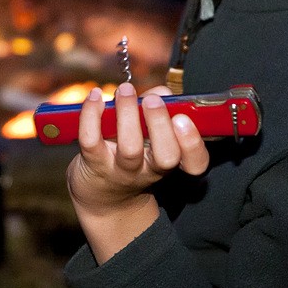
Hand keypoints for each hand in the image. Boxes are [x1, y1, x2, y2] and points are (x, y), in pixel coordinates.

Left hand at [67, 82, 209, 263]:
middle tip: (152, 100)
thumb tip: (162, 92)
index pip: (195, 164)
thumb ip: (159, 110)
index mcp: (170, 161)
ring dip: (128, 114)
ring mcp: (121, 171)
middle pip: (166, 157)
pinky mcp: (94, 165)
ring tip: (125, 90)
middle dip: (160, 124)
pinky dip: (91, 114)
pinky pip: (92, 141)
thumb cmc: (132, 157)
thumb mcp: (151, 139)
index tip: (182, 119)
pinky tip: (96, 95)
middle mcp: (150, 170)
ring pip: (130, 149)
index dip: (193, 144)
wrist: (101, 196)